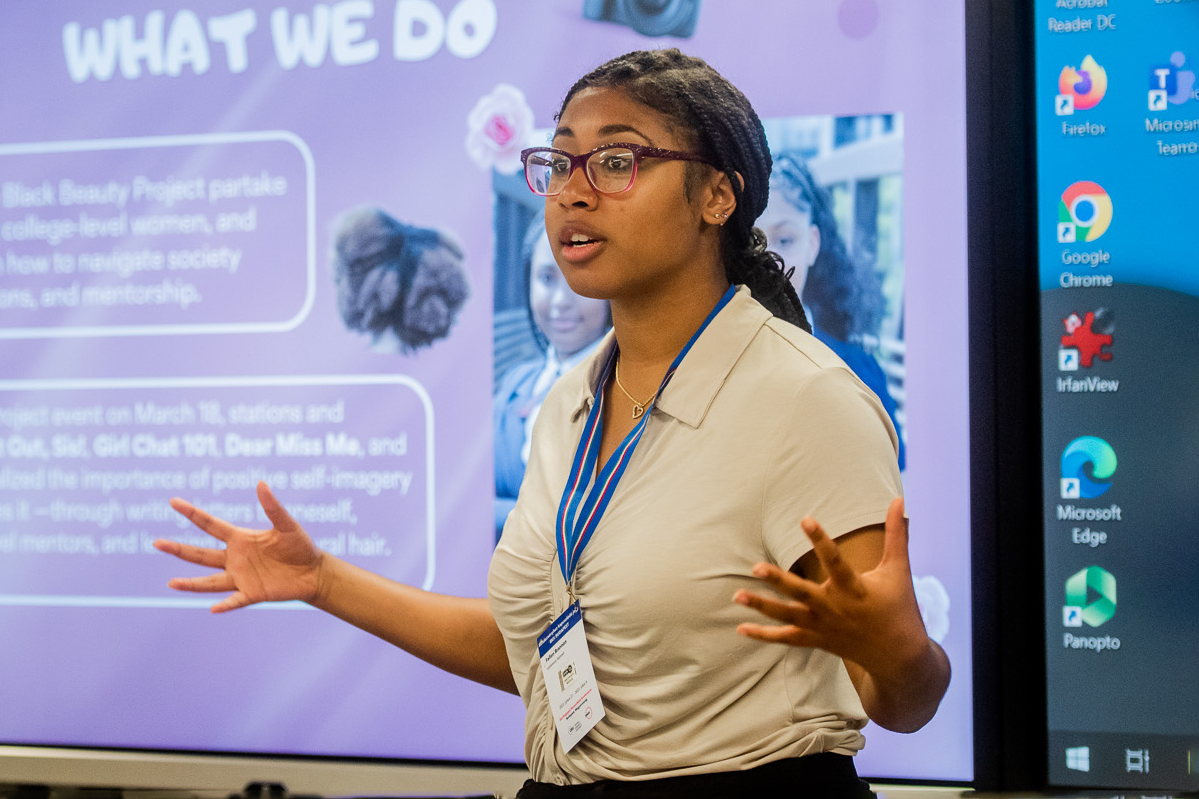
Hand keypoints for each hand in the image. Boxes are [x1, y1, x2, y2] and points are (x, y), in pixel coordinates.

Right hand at [154, 481, 324, 612]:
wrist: (314, 572)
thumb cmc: (300, 546)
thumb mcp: (287, 525)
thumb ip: (273, 507)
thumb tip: (261, 483)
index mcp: (240, 538)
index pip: (210, 525)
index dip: (192, 513)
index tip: (173, 501)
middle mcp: (235, 558)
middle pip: (201, 554)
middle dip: (179, 549)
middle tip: (156, 543)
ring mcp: (241, 577)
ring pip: (210, 581)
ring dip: (191, 584)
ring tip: (170, 584)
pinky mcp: (252, 594)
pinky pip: (235, 600)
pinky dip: (225, 605)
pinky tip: (213, 608)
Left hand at [733, 498, 928, 675]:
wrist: (898, 656)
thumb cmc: (899, 607)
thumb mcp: (898, 570)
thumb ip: (895, 534)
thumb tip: (898, 500)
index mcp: (854, 588)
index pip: (835, 561)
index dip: (821, 540)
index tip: (806, 518)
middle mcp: (834, 608)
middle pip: (801, 593)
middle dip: (778, 581)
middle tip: (755, 567)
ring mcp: (822, 625)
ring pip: (787, 616)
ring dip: (761, 606)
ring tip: (737, 594)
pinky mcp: (816, 639)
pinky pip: (786, 638)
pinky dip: (764, 635)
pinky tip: (740, 628)